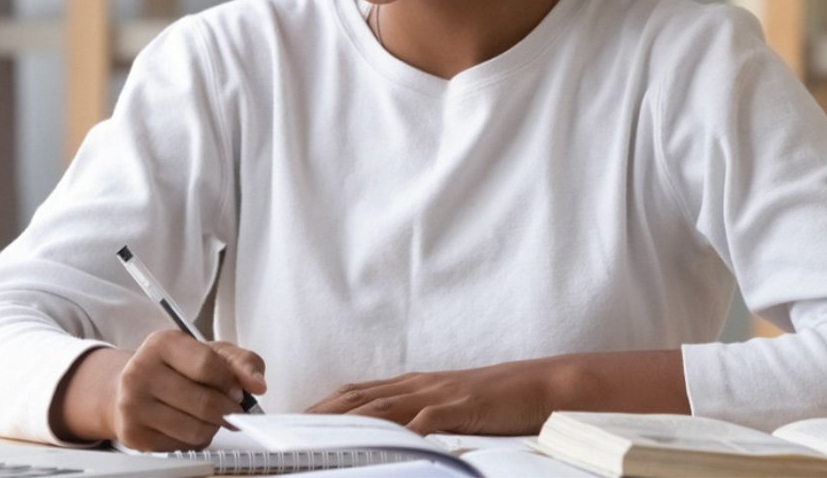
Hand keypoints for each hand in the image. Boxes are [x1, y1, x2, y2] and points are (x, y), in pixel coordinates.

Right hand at [52, 330, 266, 450]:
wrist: (128, 387)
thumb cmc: (174, 367)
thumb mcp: (208, 352)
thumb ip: (240, 362)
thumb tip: (257, 384)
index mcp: (161, 343)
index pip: (208, 365)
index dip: (231, 382)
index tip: (238, 389)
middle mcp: (141, 372)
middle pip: (205, 402)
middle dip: (228, 409)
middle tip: (231, 408)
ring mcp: (133, 405)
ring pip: (195, 429)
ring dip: (213, 427)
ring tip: (210, 415)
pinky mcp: (134, 435)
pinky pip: (182, 446)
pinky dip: (195, 440)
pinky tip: (189, 425)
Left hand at [305, 351, 687, 435]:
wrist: (541, 386)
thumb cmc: (494, 402)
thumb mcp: (447, 409)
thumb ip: (417, 418)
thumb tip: (387, 435)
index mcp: (411, 386)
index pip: (353, 394)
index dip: (320, 405)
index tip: (289, 420)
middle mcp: (416, 385)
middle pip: (356, 397)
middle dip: (318, 413)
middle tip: (285, 430)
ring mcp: (437, 394)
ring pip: (381, 406)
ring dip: (345, 420)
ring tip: (315, 436)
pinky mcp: (461, 407)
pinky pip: (426, 420)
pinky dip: (402, 430)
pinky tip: (382, 441)